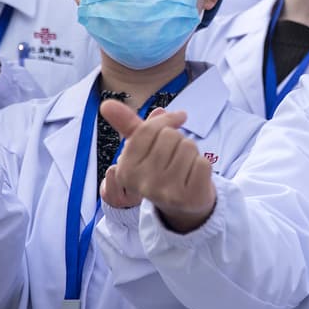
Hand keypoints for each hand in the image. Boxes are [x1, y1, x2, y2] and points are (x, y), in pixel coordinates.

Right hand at [99, 101, 215, 232]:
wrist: (184, 204)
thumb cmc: (163, 168)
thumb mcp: (144, 148)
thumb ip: (128, 126)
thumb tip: (106, 103)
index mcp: (125, 170)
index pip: (149, 129)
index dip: (166, 120)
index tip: (177, 119)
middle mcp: (142, 183)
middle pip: (170, 136)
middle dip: (178, 141)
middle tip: (175, 158)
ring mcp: (165, 193)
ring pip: (188, 147)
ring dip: (191, 153)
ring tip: (184, 167)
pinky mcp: (188, 198)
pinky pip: (202, 163)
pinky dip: (202, 166)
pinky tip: (193, 178)